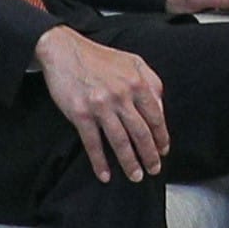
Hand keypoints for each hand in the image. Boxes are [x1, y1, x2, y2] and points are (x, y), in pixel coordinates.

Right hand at [36, 25, 169, 181]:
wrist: (64, 51)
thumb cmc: (100, 58)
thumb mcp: (133, 62)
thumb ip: (152, 83)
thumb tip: (160, 109)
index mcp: (137, 83)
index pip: (155, 117)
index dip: (161, 137)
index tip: (164, 150)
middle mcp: (122, 96)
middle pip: (141, 133)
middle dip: (150, 155)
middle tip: (154, 169)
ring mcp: (100, 106)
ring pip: (120, 141)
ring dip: (129, 162)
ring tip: (136, 176)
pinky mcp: (80, 114)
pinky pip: (93, 143)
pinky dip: (100, 162)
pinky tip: (105, 175)